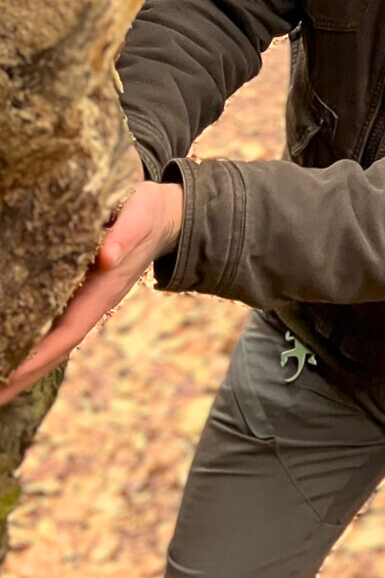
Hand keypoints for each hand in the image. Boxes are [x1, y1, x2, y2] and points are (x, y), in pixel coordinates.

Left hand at [0, 169, 182, 406]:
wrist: (166, 216)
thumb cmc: (149, 212)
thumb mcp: (141, 215)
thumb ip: (126, 234)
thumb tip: (107, 257)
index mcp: (106, 288)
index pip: (69, 331)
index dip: (38, 356)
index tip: (8, 375)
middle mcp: (95, 302)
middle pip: (57, 349)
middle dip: (23, 376)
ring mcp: (88, 301)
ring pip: (54, 341)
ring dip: (23, 366)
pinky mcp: (81, 292)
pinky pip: (54, 325)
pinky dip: (32, 345)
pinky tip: (10, 351)